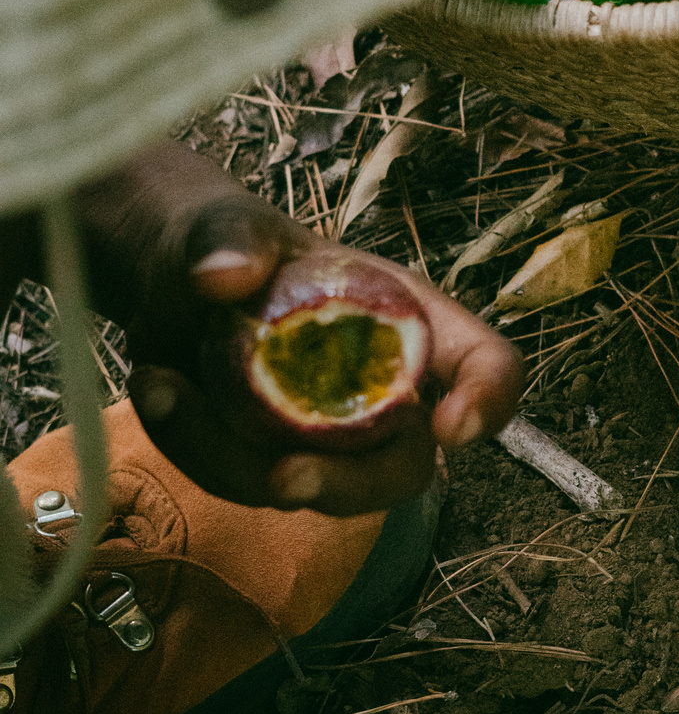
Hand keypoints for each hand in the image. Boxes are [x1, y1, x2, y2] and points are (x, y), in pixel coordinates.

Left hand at [99, 156, 520, 514]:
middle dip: (349, 485)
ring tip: (162, 383)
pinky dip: (190, 446)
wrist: (173, 284)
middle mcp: (383, 395)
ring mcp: (327, 442)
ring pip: (308, 488)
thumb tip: (221, 276)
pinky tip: (156, 386)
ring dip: (229, 455)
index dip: (487, 399)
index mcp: (411, 324)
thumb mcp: (230, 225)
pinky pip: (238, 481)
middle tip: (284, 478)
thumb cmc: (230, 244)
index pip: (485, 365)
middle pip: (404, 469)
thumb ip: (231, 238)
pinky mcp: (266, 464)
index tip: (451, 425)